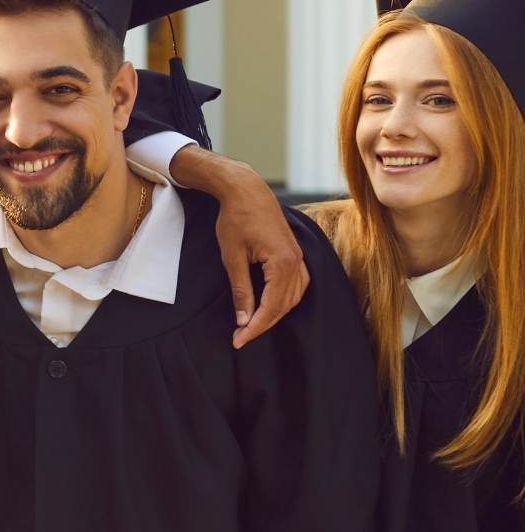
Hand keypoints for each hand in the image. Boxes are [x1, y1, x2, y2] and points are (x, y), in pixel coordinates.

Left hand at [170, 145, 308, 348]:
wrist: (247, 191)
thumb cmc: (236, 220)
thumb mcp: (232, 258)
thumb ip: (241, 290)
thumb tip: (243, 319)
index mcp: (283, 263)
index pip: (271, 307)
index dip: (254, 327)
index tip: (238, 340)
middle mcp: (297, 262)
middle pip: (284, 306)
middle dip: (262, 324)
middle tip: (240, 338)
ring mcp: (299, 258)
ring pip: (292, 298)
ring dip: (274, 314)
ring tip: (250, 326)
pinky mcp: (295, 254)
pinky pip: (296, 285)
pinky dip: (283, 300)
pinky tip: (268, 307)